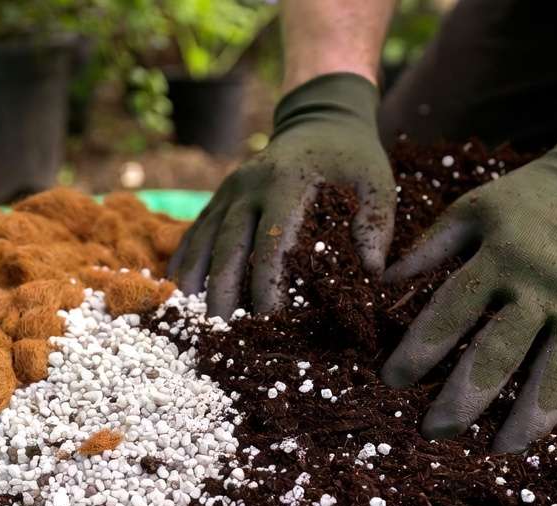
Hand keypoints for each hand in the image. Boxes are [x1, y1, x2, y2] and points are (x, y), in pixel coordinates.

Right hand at [167, 72, 395, 317]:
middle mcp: (250, 185)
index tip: (269, 321)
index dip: (267, 284)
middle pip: (229, 245)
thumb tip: (371, 272)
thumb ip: (375, 224)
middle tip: (224, 333)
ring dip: (198, 281)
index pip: (272, 242)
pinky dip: (186, 261)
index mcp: (288, 183)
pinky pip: (196, 231)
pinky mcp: (220, 196)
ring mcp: (230, 190)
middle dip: (224, 292)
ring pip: (205, 239)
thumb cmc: (352, 159)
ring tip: (197, 322)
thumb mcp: (376, 182)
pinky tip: (180, 292)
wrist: (321, 120)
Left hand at [381, 108, 556, 452]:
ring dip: (528, 418)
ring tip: (498, 448)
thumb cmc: (524, 201)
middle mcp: (541, 287)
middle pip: (500, 352)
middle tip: (434, 431)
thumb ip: (429, 247)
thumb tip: (380, 282)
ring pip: (555, 372)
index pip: (452, 310)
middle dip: (464, 397)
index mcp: (501, 257)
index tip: (391, 380)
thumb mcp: (473, 210)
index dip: (419, 348)